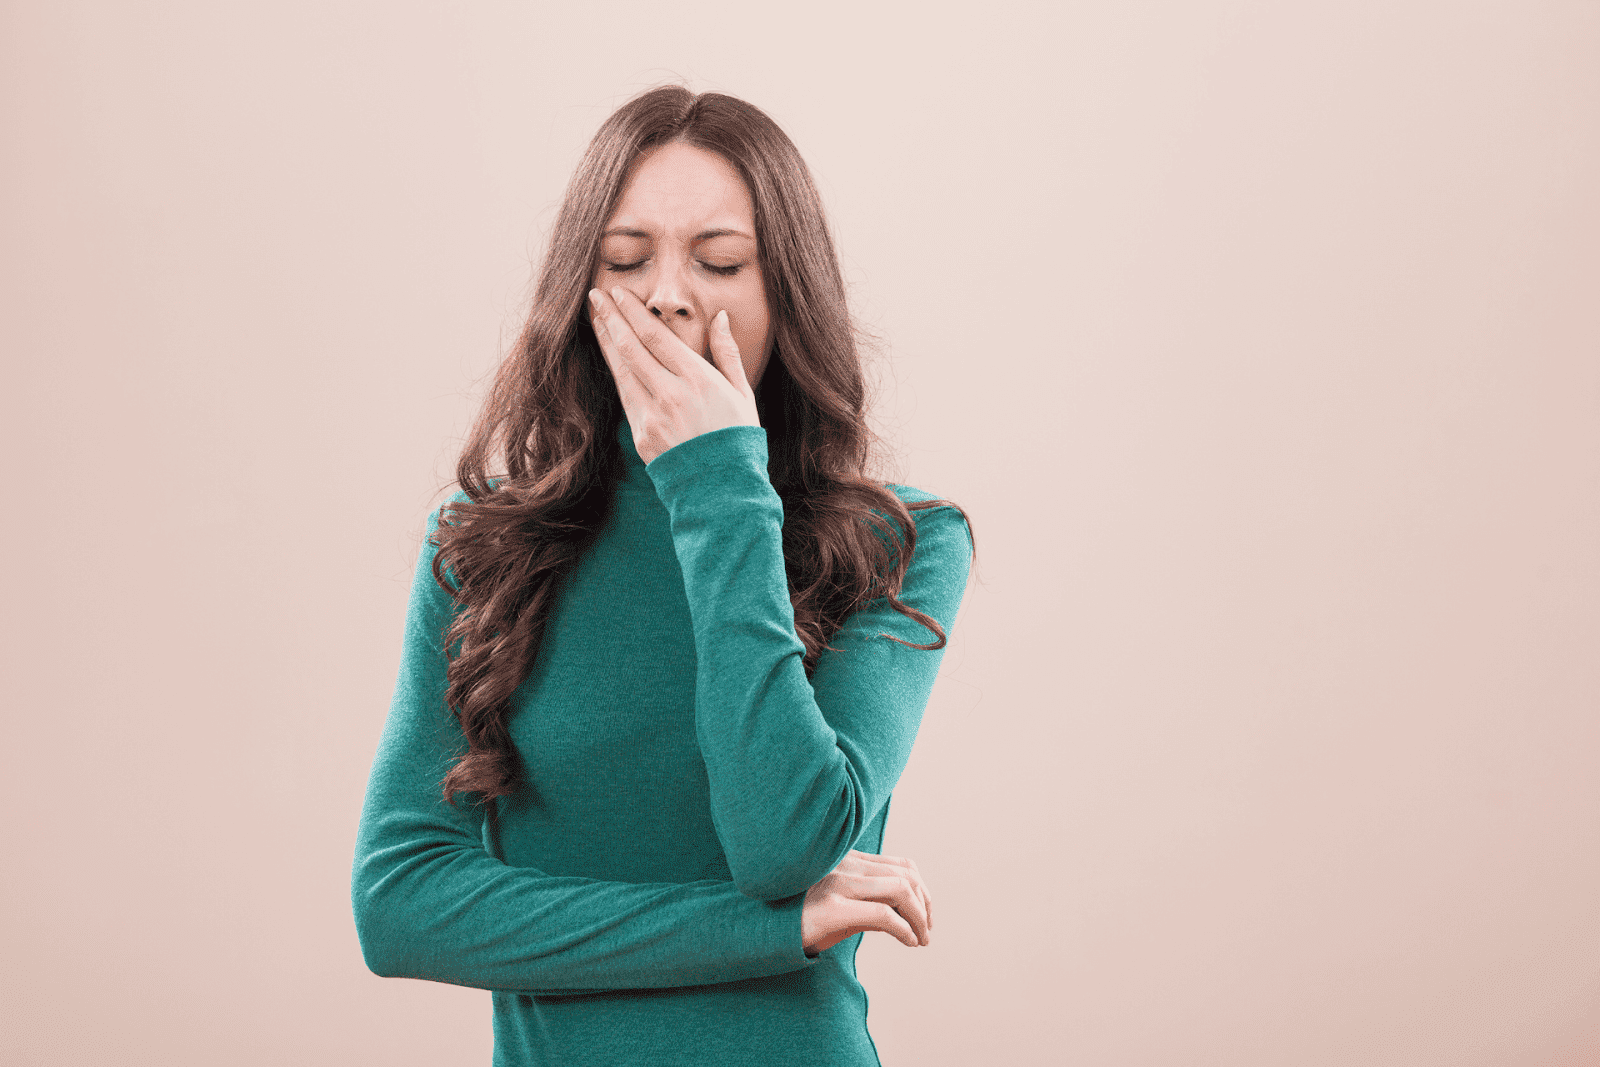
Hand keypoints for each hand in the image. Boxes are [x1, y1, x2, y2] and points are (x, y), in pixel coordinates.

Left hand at [588, 286, 759, 464]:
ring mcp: (652, 417)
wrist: (724, 488)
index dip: (633, 312)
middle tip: (596, 295)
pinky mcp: (641, 435)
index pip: (655, 336)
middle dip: (611, 318)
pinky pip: (626, 397)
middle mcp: (670, 395)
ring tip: (596, 318)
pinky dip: (616, 372)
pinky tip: (610, 356)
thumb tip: (721, 318)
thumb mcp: (742, 392)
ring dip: (606, 342)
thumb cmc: (737, 436)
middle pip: (631, 348)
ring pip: (621, 370)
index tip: (619, 293)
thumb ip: (727, 353)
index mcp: (697, 380)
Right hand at [800, 849, 933, 955]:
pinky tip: (908, 942)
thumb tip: (904, 919)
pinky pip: (882, 914)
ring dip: (920, 918)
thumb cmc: (797, 918)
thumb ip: (868, 903)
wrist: (757, 928)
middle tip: (927, 932)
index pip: (901, 865)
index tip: (925, 916)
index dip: (922, 891)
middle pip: (906, 876)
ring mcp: (838, 884)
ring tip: (921, 939)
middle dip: (925, 905)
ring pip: (900, 890)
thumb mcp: (839, 907)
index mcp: (847, 860)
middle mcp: (845, 865)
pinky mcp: (832, 909)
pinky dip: (904, 929)